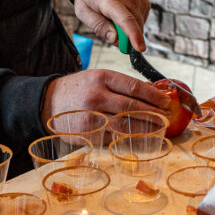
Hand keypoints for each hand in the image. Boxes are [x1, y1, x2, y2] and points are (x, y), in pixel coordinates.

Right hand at [41, 70, 170, 125]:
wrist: (47, 102)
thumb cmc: (79, 88)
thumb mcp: (97, 77)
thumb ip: (121, 85)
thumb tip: (151, 91)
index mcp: (101, 78)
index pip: (134, 87)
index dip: (154, 95)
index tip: (166, 100)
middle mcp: (97, 96)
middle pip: (133, 106)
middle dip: (154, 113)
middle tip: (167, 116)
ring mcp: (91, 116)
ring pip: (125, 124)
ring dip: (146, 127)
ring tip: (159, 127)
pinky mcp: (88, 134)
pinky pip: (113, 137)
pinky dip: (129, 137)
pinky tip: (140, 137)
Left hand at [74, 0, 149, 50]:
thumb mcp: (83, 10)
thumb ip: (98, 26)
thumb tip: (114, 39)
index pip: (126, 20)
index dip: (133, 36)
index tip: (140, 48)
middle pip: (134, 27)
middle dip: (124, 38)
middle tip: (108, 31)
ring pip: (139, 26)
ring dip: (127, 30)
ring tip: (112, 18)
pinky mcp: (145, 1)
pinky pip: (142, 21)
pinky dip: (133, 24)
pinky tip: (122, 15)